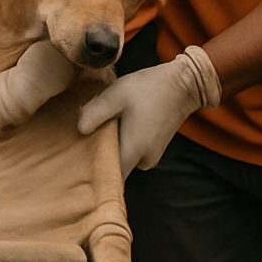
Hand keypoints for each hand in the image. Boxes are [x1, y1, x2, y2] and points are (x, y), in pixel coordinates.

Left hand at [77, 45, 220, 176]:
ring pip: (123, 156)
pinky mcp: (153, 148)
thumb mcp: (116, 95)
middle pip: (114, 165)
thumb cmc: (148, 89)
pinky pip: (132, 150)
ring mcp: (151, 156)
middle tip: (89, 129)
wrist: (182, 85)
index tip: (80, 155)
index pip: (109, 175)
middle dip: (100, 150)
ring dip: (112, 141)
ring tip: (107, 119)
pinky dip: (122, 138)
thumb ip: (96, 113)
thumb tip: (80, 130)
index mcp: (134, 150)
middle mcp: (144, 160)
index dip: (93, 169)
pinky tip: (118, 119)